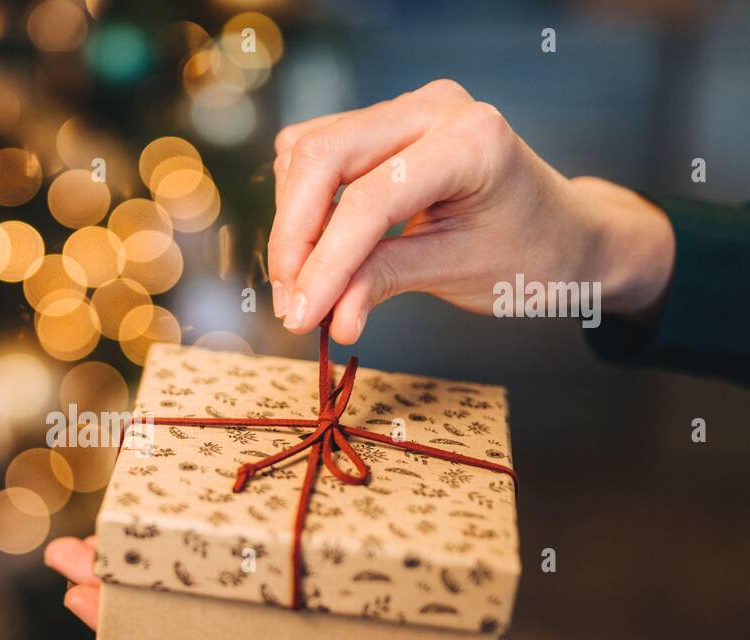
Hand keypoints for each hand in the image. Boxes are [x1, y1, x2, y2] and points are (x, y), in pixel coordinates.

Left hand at [44, 535, 643, 639]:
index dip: (126, 626)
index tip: (79, 588)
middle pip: (192, 627)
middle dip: (130, 589)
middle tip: (75, 549)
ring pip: (231, 601)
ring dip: (177, 567)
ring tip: (126, 533)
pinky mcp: (352, 617)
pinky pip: (286, 585)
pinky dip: (244, 561)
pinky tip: (223, 535)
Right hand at [268, 78, 674, 343]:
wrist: (563, 233)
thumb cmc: (528, 254)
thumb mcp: (458, 273)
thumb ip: (383, 283)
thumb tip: (324, 317)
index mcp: (471, 140)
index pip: (370, 199)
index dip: (324, 263)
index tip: (301, 317)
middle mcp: (434, 108)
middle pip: (322, 158)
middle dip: (294, 237)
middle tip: (291, 303)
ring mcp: (405, 109)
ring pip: (307, 152)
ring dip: (292, 223)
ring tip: (305, 286)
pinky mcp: (382, 124)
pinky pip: (313, 153)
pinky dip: (301, 204)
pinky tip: (316, 249)